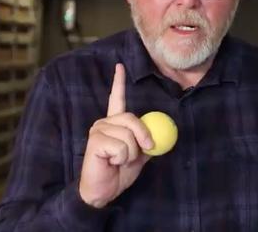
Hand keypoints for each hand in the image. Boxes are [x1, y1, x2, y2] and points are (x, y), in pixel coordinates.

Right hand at [78, 63, 153, 207]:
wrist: (103, 191)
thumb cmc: (118, 173)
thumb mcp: (138, 157)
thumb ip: (146, 143)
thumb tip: (160, 135)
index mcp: (113, 124)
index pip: (116, 99)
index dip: (118, 82)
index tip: (120, 66)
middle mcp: (104, 123)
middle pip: (132, 119)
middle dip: (144, 137)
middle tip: (143, 151)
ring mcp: (98, 130)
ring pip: (129, 136)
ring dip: (131, 154)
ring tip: (119, 161)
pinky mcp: (96, 141)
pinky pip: (122, 147)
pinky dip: (123, 159)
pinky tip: (111, 163)